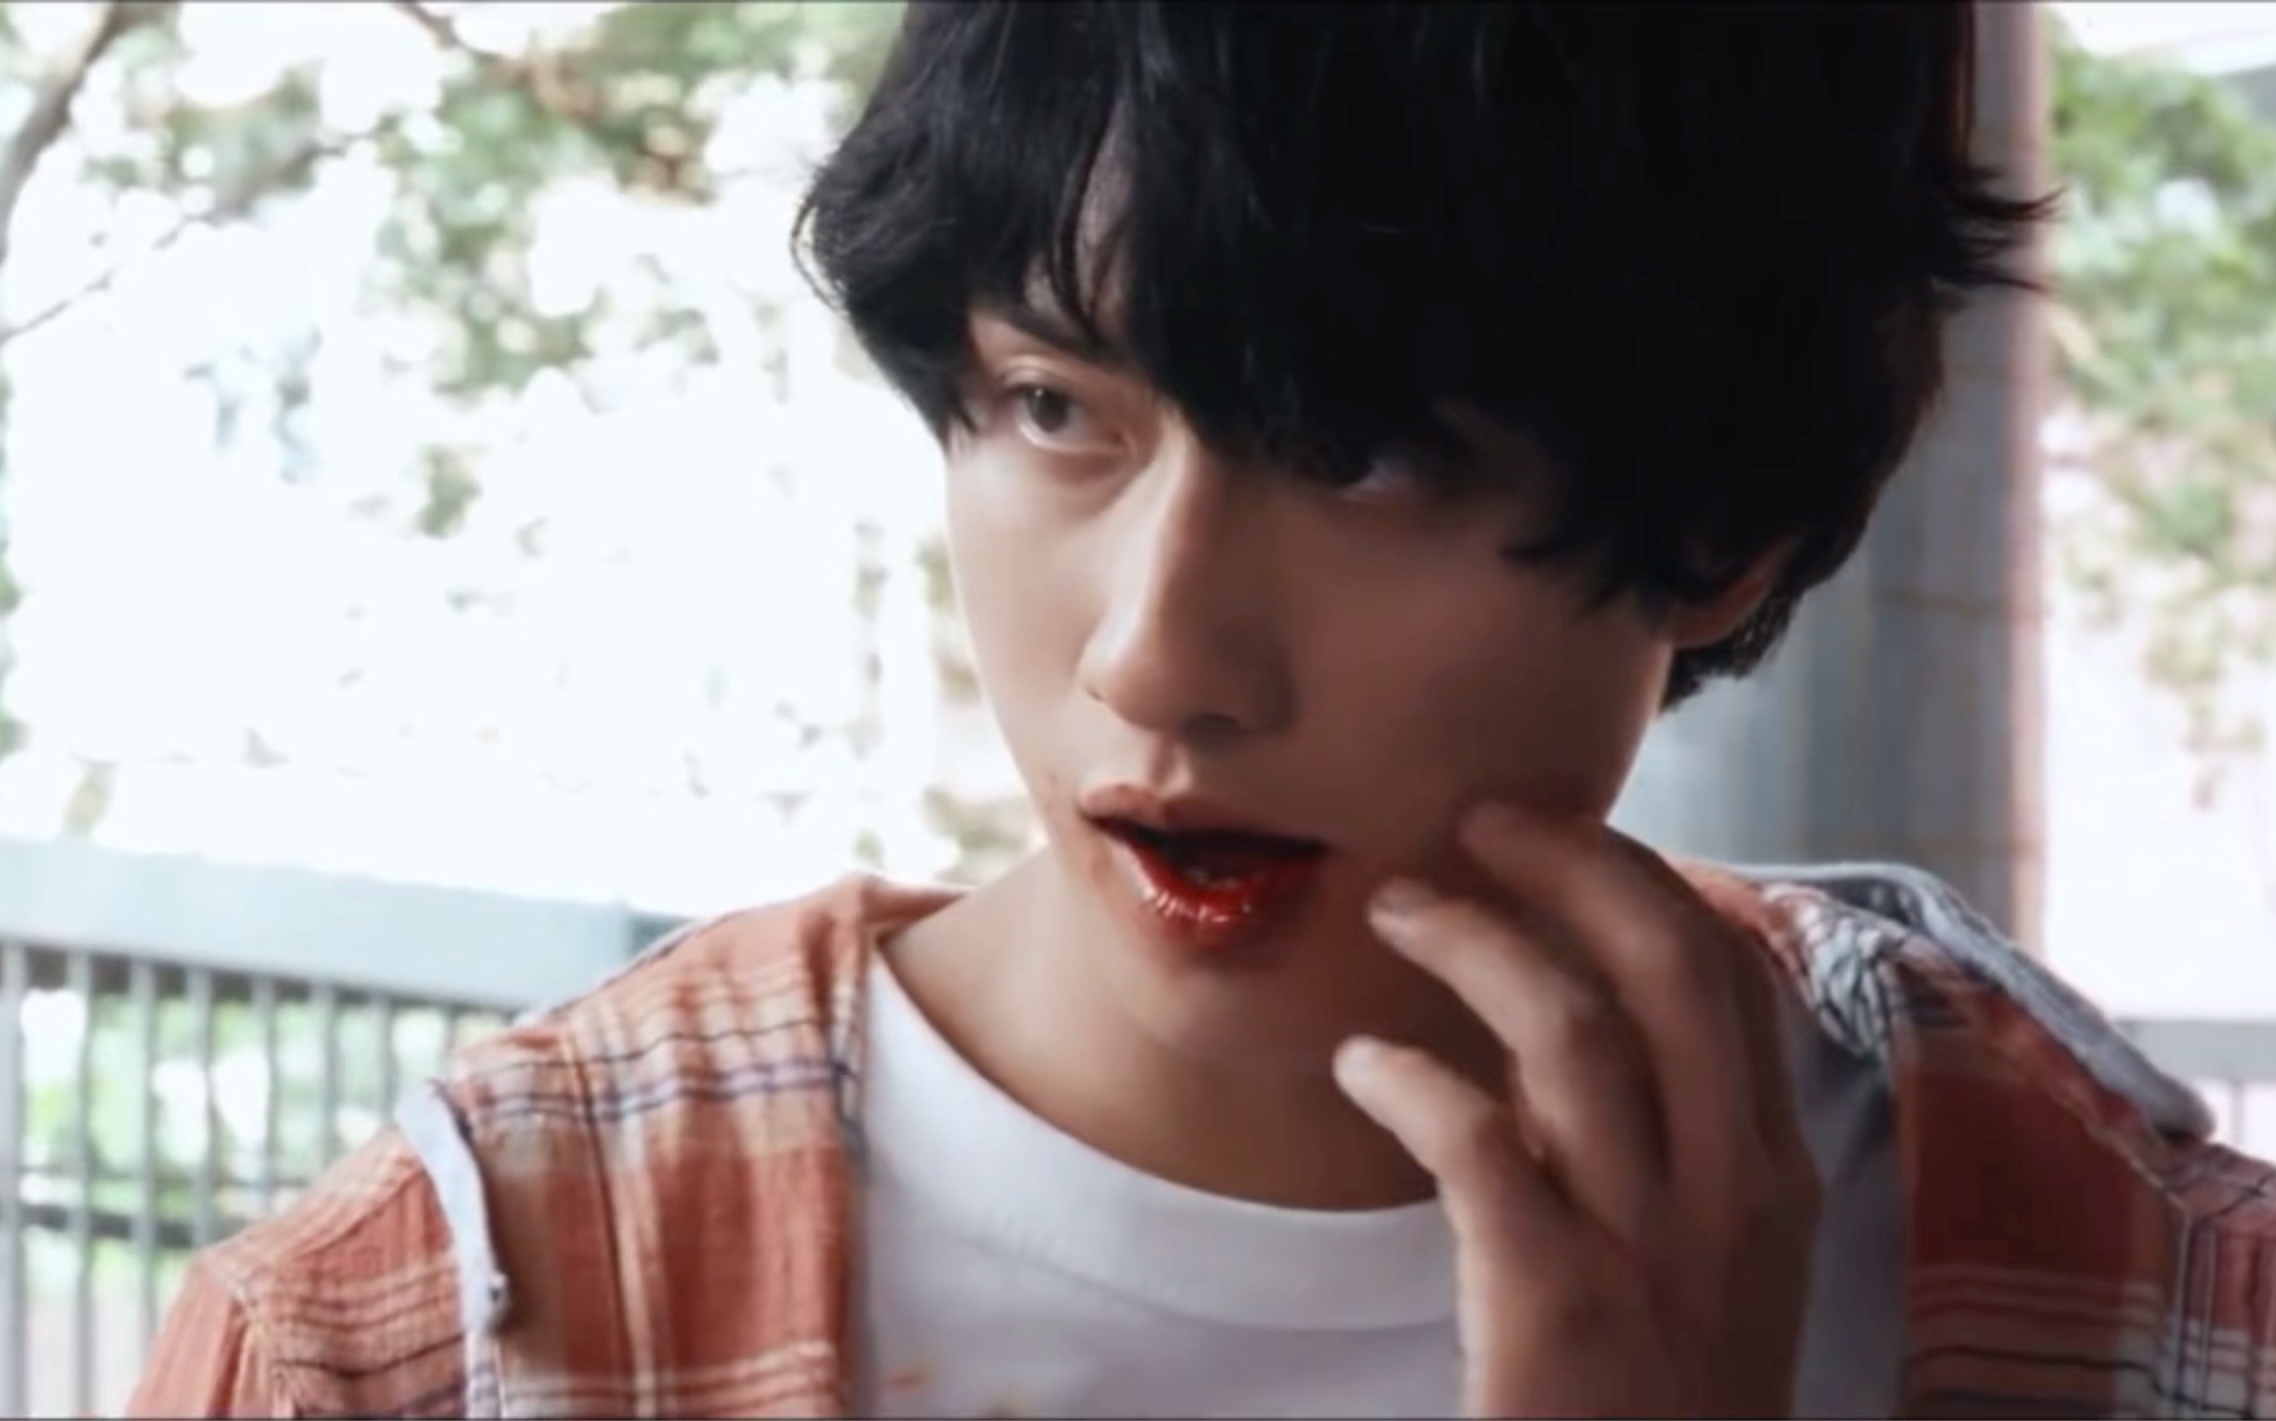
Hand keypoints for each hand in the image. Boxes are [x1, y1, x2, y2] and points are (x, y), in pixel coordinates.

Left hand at [1332, 802, 1819, 1418]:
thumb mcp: (1709, 1260)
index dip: (1650, 876)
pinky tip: (1361, 1064)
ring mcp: (1653, 1252)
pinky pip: (1483, 1150)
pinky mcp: (1559, 1311)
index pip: (1734, 975)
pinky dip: (1413, 1085)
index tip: (1565, 829)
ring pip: (1576, 1035)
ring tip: (1395, 907)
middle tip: (1479, 818)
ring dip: (1475, 946)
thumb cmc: (1661, 1397)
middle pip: (1669, 966)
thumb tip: (1569, 1011)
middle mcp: (1735, 1195)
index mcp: (1776, 1174)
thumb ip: (1665, 1143)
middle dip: (1574, 866)